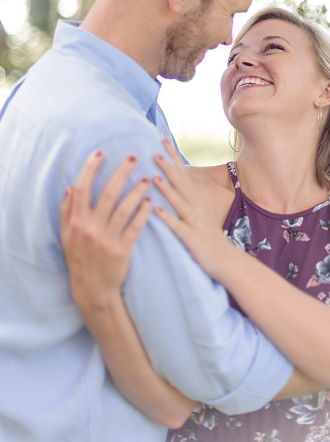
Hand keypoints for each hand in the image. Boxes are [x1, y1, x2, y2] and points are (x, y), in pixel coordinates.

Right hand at [60, 150, 152, 311]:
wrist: (92, 288)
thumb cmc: (80, 258)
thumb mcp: (67, 236)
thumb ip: (67, 212)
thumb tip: (70, 188)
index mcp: (76, 222)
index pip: (81, 189)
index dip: (90, 169)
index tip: (100, 153)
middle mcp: (90, 228)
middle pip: (107, 193)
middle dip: (120, 172)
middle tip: (133, 157)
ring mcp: (106, 239)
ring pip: (124, 208)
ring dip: (137, 190)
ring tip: (148, 178)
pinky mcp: (122, 249)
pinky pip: (135, 226)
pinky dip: (143, 212)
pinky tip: (150, 201)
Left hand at [151, 139, 234, 279]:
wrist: (226, 261)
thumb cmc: (207, 239)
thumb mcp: (197, 216)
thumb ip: (185, 202)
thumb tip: (173, 187)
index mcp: (194, 203)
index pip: (182, 175)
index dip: (173, 158)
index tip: (162, 140)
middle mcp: (195, 209)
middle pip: (181, 184)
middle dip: (168, 167)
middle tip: (155, 151)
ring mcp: (194, 223)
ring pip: (179, 202)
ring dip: (167, 188)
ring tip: (153, 176)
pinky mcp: (192, 239)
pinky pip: (178, 227)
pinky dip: (168, 217)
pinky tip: (156, 210)